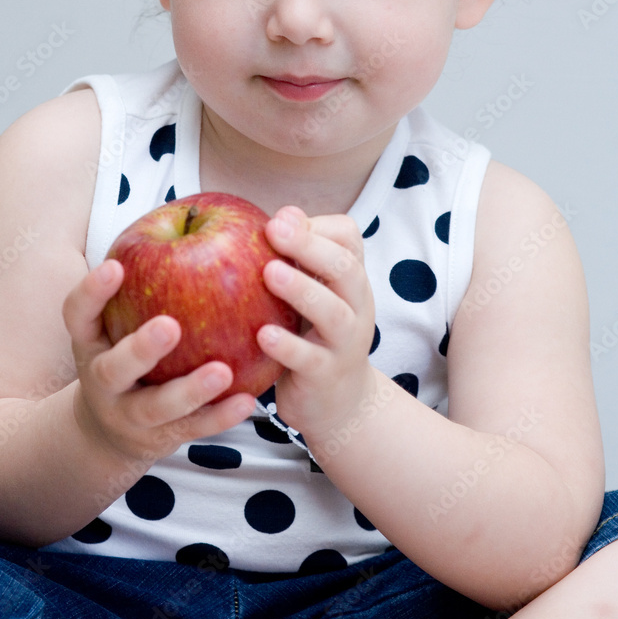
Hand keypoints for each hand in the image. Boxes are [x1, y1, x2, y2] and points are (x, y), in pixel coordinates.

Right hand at [62, 259, 256, 467]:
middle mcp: (102, 379)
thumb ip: (147, 277)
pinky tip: (249, 400)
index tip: (113, 265)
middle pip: (113, 367)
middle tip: (170, 325)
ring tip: (223, 371)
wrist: (110, 430)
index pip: (77, 314)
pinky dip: (220, 417)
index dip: (91, 291)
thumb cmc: (128, 348)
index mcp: (91, 341)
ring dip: (189, 390)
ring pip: (155, 407)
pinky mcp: (161, 440)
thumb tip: (198, 210)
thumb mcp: (121, 318)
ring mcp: (128, 414)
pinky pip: (192, 430)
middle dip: (139, 348)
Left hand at [259, 207, 377, 443]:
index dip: (316, 226)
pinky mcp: (327, 376)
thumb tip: (281, 215)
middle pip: (345, 267)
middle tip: (272, 231)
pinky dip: (288, 346)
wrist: (338, 403)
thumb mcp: (311, 291)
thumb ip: (297, 256)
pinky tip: (262, 335)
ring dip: (302, 290)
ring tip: (269, 273)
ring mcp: (345, 342)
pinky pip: (311, 359)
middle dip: (309, 245)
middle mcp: (356, 305)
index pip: (348, 238)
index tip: (278, 220)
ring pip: (333, 312)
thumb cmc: (313, 334)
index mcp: (350, 278)